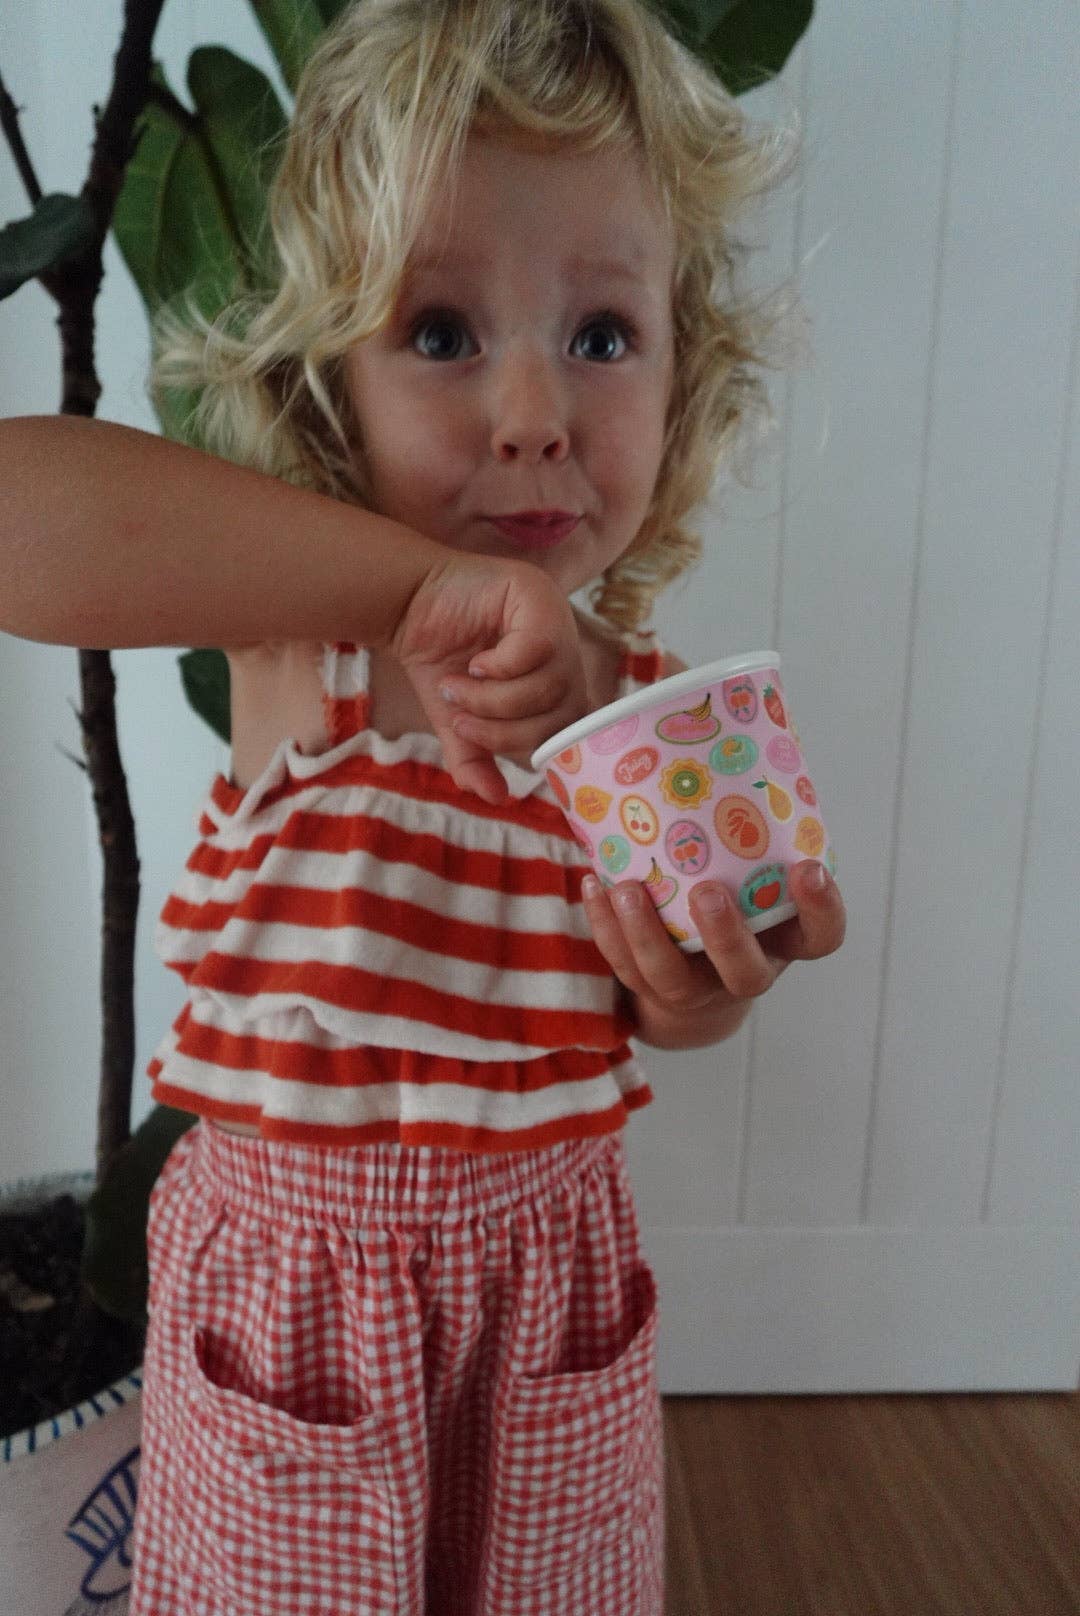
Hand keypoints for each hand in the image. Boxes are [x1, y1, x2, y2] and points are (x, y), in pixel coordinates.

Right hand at [388, 551, 588, 804]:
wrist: (409, 608)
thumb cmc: (439, 660)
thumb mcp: (457, 720)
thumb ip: (476, 758)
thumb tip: (497, 799)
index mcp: (556, 681)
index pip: (569, 730)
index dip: (528, 744)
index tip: (475, 738)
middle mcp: (566, 651)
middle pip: (562, 712)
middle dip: (503, 727)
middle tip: (460, 719)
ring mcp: (557, 621)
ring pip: (549, 685)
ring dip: (493, 700)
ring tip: (457, 690)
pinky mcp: (539, 596)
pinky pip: (536, 650)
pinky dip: (500, 668)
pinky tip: (475, 663)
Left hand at [583, 859, 845, 1048]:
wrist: (694, 986)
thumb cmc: (734, 910)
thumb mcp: (757, 885)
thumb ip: (754, 843)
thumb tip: (741, 752)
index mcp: (784, 945)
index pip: (822, 938)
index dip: (822, 911)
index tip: (810, 870)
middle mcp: (745, 975)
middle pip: (745, 974)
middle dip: (726, 937)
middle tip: (708, 893)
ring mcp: (695, 992)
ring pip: (670, 980)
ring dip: (644, 934)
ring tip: (626, 888)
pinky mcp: (648, 994)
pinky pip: (623, 969)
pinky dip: (603, 926)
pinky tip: (592, 884)